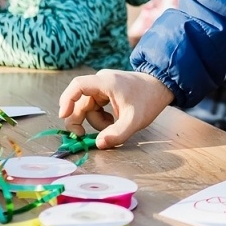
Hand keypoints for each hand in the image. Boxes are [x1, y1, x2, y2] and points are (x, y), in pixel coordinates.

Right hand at [58, 69, 172, 148]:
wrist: (162, 87)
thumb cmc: (149, 99)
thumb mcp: (135, 120)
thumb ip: (117, 133)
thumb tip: (98, 144)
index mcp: (105, 82)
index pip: (78, 86)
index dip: (67, 100)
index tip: (63, 116)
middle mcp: (101, 81)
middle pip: (80, 101)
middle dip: (80, 119)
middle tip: (81, 135)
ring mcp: (103, 86)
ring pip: (89, 107)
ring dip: (96, 121)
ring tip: (113, 127)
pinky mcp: (106, 92)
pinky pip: (96, 107)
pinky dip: (101, 117)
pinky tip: (113, 121)